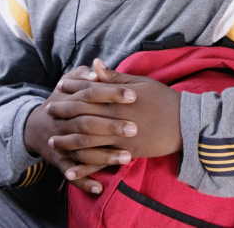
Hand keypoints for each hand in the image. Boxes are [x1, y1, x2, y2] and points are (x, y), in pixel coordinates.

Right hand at [23, 64, 136, 194]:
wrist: (36, 127)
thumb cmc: (63, 100)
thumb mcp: (68, 82)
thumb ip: (83, 75)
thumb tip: (97, 68)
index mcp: (69, 100)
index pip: (91, 94)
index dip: (111, 94)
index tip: (134, 95)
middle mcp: (63, 122)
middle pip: (87, 124)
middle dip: (110, 127)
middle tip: (134, 128)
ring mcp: (60, 144)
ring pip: (82, 151)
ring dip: (104, 156)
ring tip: (127, 157)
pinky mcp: (60, 162)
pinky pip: (72, 173)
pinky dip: (84, 181)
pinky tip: (99, 188)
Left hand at [47, 59, 182, 177]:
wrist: (185, 123)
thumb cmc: (163, 99)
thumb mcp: (140, 82)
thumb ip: (114, 77)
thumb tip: (95, 64)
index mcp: (118, 98)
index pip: (88, 91)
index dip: (73, 87)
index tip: (59, 86)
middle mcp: (115, 117)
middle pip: (82, 115)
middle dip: (63, 112)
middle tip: (49, 110)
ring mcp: (119, 137)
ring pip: (86, 141)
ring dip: (68, 141)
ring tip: (53, 141)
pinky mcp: (126, 153)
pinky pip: (100, 162)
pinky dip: (84, 167)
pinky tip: (71, 170)